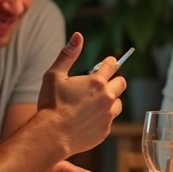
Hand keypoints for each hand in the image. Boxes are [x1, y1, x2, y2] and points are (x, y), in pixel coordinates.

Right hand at [38, 33, 126, 153]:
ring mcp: (108, 115)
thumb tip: (78, 36)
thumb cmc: (51, 105)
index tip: (107, 63)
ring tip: (95, 103)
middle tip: (102, 84)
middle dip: (114, 81)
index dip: (109, 63)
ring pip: (118, 103)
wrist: (51, 135)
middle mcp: (107, 97)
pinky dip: (102, 118)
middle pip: (121, 83)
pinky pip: (109, 120)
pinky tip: (88, 119)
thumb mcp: (54, 75)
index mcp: (97, 82)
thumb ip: (68, 54)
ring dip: (110, 100)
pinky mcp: (105, 130)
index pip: (112, 65)